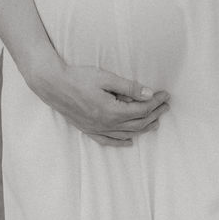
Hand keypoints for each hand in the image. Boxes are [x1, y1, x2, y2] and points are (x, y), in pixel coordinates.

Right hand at [32, 60, 169, 145]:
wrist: (52, 84)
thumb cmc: (79, 77)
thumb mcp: (106, 78)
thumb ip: (129, 87)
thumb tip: (149, 94)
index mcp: (112, 111)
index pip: (142, 109)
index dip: (156, 102)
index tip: (165, 94)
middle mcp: (105, 124)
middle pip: (137, 123)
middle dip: (154, 115)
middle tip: (165, 106)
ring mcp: (96, 129)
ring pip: (126, 134)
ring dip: (143, 128)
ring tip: (155, 122)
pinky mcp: (88, 129)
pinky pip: (107, 141)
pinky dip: (120, 142)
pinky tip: (129, 142)